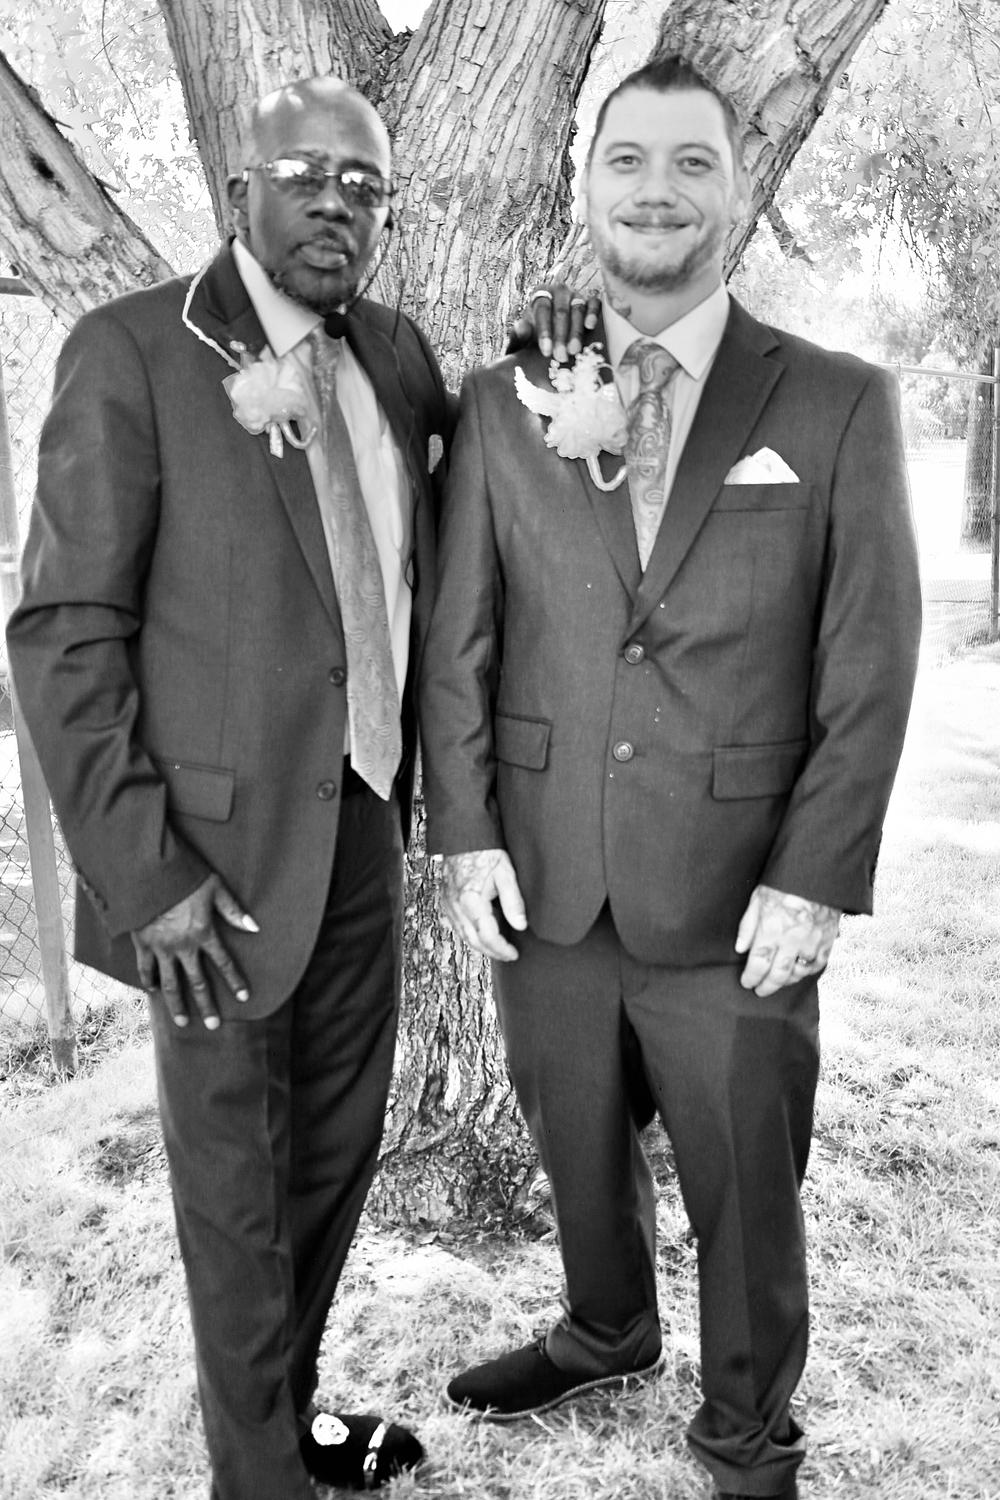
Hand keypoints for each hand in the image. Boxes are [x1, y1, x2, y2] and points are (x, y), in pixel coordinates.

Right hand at [131, 873, 258, 1028]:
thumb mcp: (214, 888)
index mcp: (203, 933)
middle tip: (214, 1025)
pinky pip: (145, 968)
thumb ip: (233, 910)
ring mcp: (161, 948)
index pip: (224, 963)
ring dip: (177, 1004)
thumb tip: (254, 927)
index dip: (235, 980)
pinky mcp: (143, 944)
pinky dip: (149, 981)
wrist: (148, 873)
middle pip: (197, 982)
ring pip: (171, 983)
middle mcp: (183, 946)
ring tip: (183, 1022)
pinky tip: (153, 991)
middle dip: (207, 1005)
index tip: (244, 997)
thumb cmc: (184, 877)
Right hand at [440, 849, 526, 961]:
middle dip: (492, 951)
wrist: (464, 836)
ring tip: (498, 947)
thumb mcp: (506, 873)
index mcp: (471, 900)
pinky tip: (482, 933)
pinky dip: (470, 934)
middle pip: (473, 940)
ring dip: (480, 945)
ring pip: (463, 935)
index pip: (487, 936)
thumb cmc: (485, 851)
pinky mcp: (446, 901)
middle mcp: (456, 906)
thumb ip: (514, 901)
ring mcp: (448, 904)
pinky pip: (457, 925)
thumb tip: (520, 925)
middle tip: (508, 955)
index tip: (514, 953)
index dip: (501, 949)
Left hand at [508, 284, 599, 362]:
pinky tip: (590, 326)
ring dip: (576, 331)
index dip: (544, 331)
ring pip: (578, 309)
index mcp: (539, 294)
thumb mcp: (523, 338)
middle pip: (561, 311)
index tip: (546, 351)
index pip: (542, 309)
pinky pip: (594, 304)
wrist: (551, 336)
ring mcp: (576, 295)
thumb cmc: (534, 337)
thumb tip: (521, 328)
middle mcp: (559, 291)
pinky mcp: (590, 301)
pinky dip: (593, 314)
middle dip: (561, 335)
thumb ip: (518, 335)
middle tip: (560, 356)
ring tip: (574, 350)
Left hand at [734, 884, 840, 996]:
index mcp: (773, 928)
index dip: (751, 977)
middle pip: (778, 974)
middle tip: (759, 990)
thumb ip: (748, 925)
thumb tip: (740, 948)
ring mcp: (812, 942)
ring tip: (776, 981)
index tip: (746, 982)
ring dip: (785, 981)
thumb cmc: (785, 882)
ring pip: (798, 973)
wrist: (817, 872)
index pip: (759, 963)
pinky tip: (799, 972)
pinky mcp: (827, 940)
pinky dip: (807, 972)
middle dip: (766, 986)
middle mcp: (793, 939)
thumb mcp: (758, 897)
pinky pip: (818, 965)